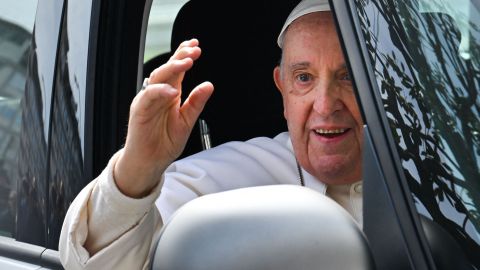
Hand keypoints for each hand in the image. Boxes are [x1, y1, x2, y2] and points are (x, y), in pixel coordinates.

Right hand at [114, 39, 213, 197]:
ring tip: (186, 63)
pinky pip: (148, 97)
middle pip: (168, 69)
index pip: (177, 69)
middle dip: (180, 57)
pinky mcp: (140, 111)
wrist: (150, 161)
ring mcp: (148, 101)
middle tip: (194, 50)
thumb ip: (197, 103)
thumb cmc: (165, 142)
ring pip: (157, 78)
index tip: (196, 46)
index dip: (185, 56)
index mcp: (170, 94)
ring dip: (172, 68)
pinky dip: (160, 92)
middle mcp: (158, 94)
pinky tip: (172, 90)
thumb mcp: (187, 121)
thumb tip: (209, 85)